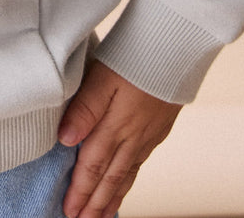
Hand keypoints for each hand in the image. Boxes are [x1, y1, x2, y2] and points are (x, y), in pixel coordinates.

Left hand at [57, 60, 181, 217]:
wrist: (178, 42)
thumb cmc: (137, 51)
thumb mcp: (103, 74)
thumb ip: (85, 107)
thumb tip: (65, 140)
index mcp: (116, 123)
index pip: (93, 165)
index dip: (80, 190)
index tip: (68, 211)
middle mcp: (133, 135)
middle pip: (110, 177)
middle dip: (95, 202)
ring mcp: (149, 132)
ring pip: (127, 173)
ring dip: (112, 196)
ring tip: (102, 215)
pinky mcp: (159, 125)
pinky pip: (140, 161)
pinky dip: (129, 178)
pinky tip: (126, 182)